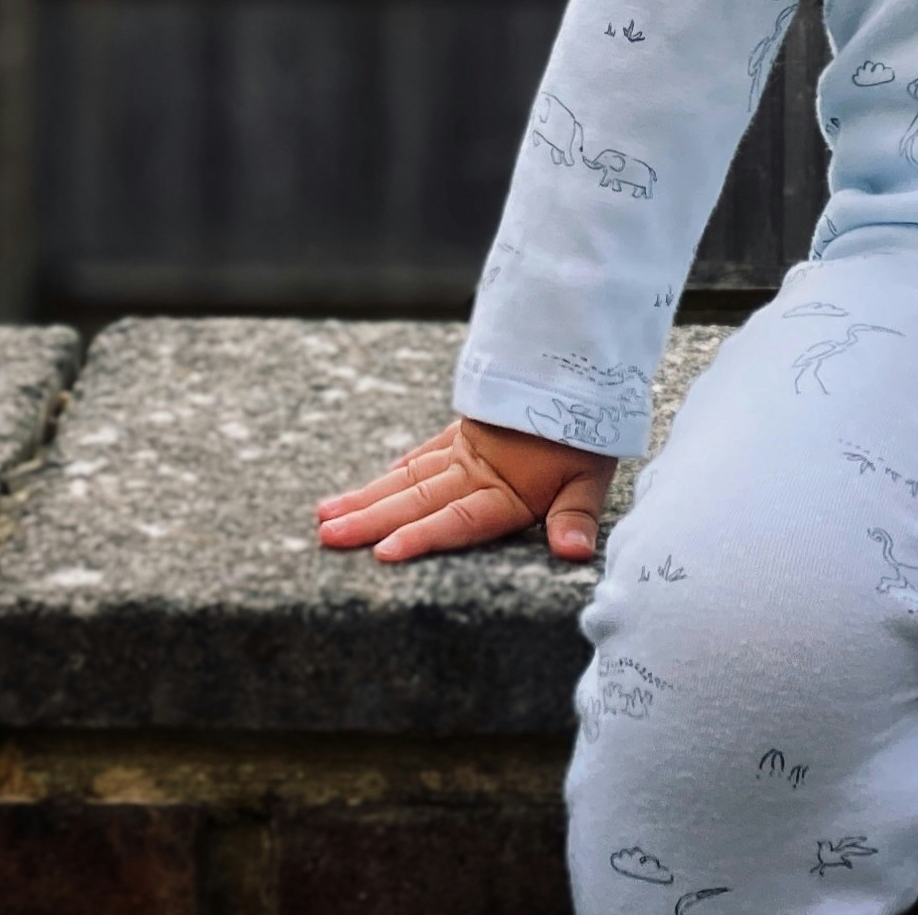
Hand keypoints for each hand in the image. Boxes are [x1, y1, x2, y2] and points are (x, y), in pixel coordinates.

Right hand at [315, 415, 618, 563]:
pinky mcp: (465, 432)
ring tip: (326, 516)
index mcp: (506, 489)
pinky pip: (421, 456)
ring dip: (366, 498)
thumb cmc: (589, 429)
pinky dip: (395, 471)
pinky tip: (372, 485)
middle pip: (417, 500)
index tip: (381, 552)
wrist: (578, 366)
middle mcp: (475, 470)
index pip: (458, 519)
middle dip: (370, 520)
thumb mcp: (592, 474)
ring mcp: (464, 449)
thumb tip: (573, 552)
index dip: (421, 536)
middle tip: (326, 537)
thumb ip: (576, 516)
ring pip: (407, 477)